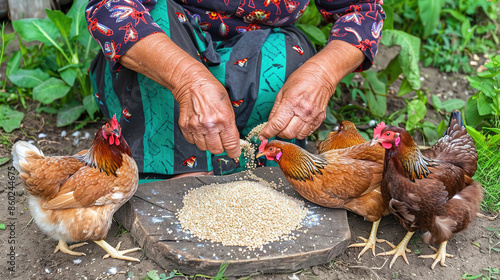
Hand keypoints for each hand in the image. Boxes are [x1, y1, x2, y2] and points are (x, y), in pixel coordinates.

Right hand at [120, 33, 240, 158]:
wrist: (192, 83)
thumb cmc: (212, 91)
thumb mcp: (228, 106)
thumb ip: (230, 125)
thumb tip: (233, 141)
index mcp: (223, 119)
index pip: (231, 145)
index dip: (234, 152)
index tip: (234, 153)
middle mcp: (209, 125)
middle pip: (216, 150)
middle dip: (221, 147)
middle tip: (221, 140)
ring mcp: (195, 127)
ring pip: (204, 148)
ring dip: (208, 143)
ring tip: (210, 132)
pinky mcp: (185, 127)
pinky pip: (193, 142)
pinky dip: (197, 139)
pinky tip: (200, 129)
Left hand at [259, 40, 364, 139]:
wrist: (322, 75)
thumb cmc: (302, 79)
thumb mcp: (283, 91)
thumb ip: (275, 109)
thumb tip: (270, 123)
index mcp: (291, 102)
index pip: (277, 124)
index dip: (267, 132)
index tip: (263, 135)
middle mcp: (303, 111)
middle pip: (287, 133)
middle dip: (278, 133)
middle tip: (276, 128)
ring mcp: (313, 116)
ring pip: (298, 136)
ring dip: (290, 133)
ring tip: (287, 125)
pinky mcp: (320, 119)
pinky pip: (307, 133)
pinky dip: (300, 132)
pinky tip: (297, 124)